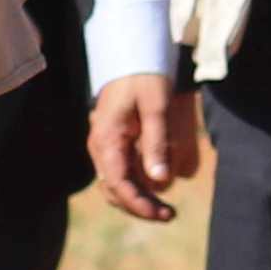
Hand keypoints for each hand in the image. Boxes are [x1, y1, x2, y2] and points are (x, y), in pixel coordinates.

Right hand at [89, 71, 198, 224]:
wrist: (132, 55)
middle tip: (169, 214)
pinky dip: (138, 185)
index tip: (162, 214)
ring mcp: (106, 146)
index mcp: (107, 139)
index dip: (138, 203)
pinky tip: (157, 187)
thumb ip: (156, 142)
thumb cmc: (145, 78)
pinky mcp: (114, 144)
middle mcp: (101, 147)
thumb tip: (161, 181)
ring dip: (139, 198)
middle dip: (140, 206)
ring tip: (165, 208)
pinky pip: (121, 172)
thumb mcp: (155, 107)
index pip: (117, 184)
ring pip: (116, 185)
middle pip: (114, 190)